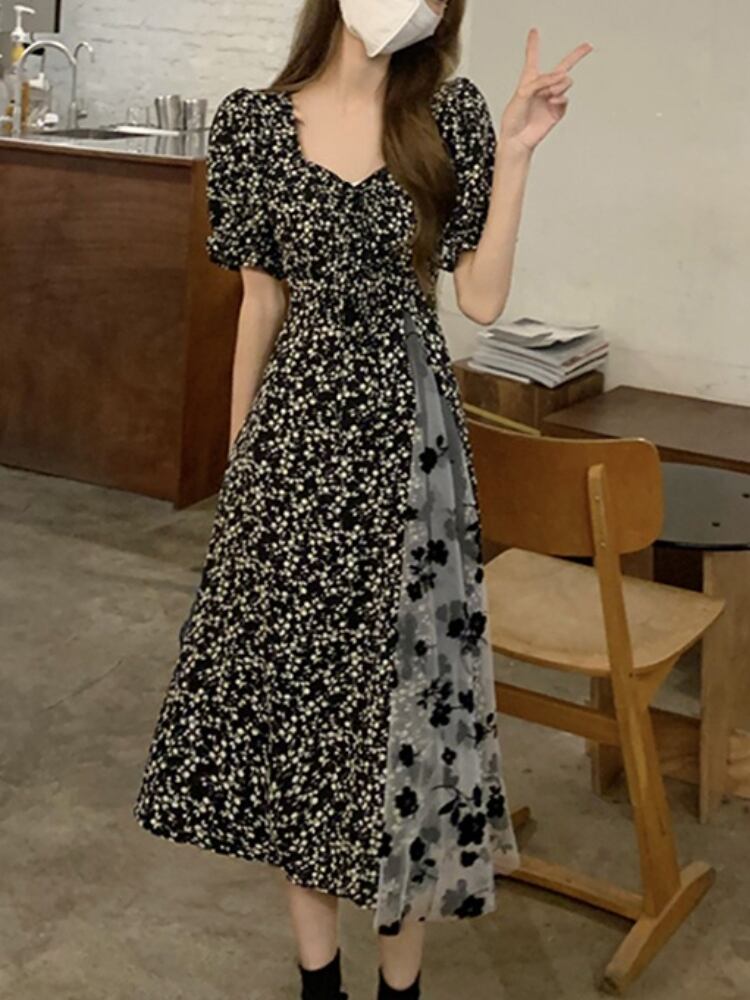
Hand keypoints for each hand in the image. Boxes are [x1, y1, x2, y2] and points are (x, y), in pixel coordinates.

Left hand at [499, 27, 592, 153]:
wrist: (517, 140)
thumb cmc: (513, 119)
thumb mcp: (522, 93)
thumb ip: (540, 81)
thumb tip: (559, 77)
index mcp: (529, 81)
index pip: (533, 59)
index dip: (534, 45)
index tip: (534, 32)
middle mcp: (542, 88)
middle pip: (562, 68)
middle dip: (576, 56)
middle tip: (587, 46)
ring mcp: (550, 98)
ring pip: (564, 82)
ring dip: (558, 85)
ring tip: (548, 94)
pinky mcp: (556, 111)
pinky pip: (565, 99)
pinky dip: (560, 99)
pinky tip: (553, 101)